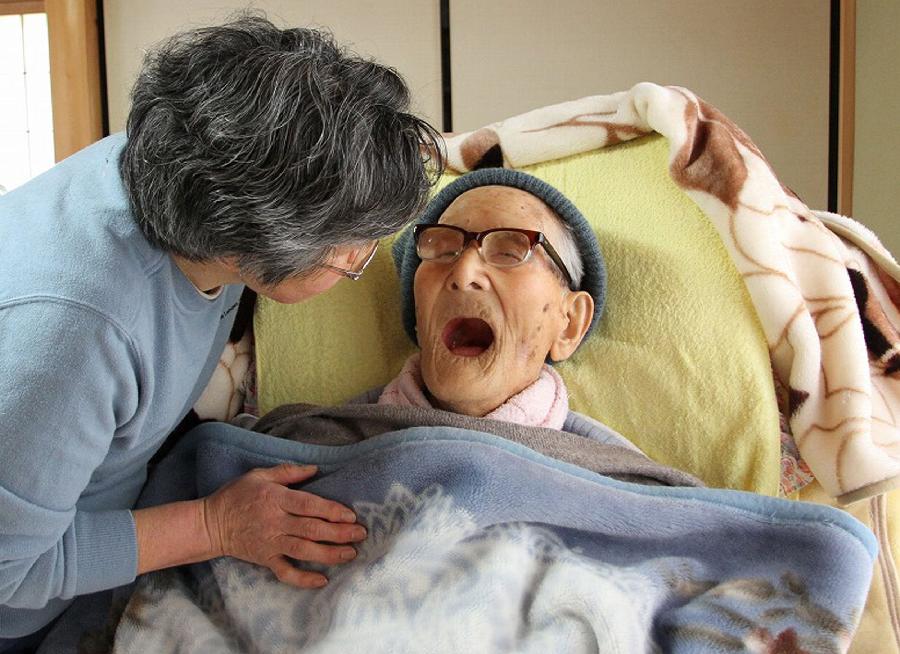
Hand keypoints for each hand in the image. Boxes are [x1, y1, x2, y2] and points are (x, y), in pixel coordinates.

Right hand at [202, 463, 364, 587]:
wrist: (210, 524)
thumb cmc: (236, 495)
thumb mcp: (259, 475)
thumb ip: (288, 472)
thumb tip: (315, 469)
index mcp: (275, 499)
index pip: (309, 505)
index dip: (331, 510)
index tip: (350, 515)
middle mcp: (275, 522)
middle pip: (312, 529)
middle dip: (339, 533)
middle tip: (361, 534)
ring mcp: (270, 543)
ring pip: (304, 550)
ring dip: (329, 554)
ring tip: (350, 553)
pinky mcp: (264, 559)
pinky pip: (285, 572)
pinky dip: (303, 578)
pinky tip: (322, 580)